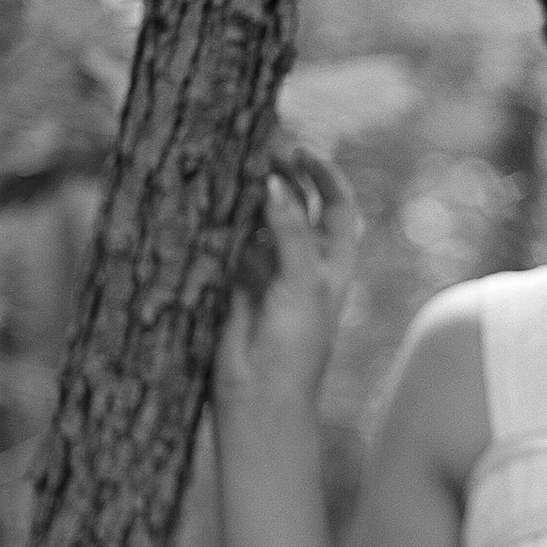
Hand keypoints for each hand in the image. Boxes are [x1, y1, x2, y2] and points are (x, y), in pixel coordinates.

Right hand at [214, 147, 360, 408]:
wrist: (260, 395)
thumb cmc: (295, 344)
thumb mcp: (301, 283)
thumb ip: (289, 232)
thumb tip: (275, 185)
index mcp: (333, 264)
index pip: (336, 207)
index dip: (323, 176)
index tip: (299, 151)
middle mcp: (303, 264)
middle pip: (298, 208)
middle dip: (283, 179)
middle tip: (259, 152)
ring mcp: (269, 273)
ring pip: (261, 224)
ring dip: (250, 199)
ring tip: (231, 170)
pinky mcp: (236, 285)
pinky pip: (232, 246)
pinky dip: (224, 226)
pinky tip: (211, 206)